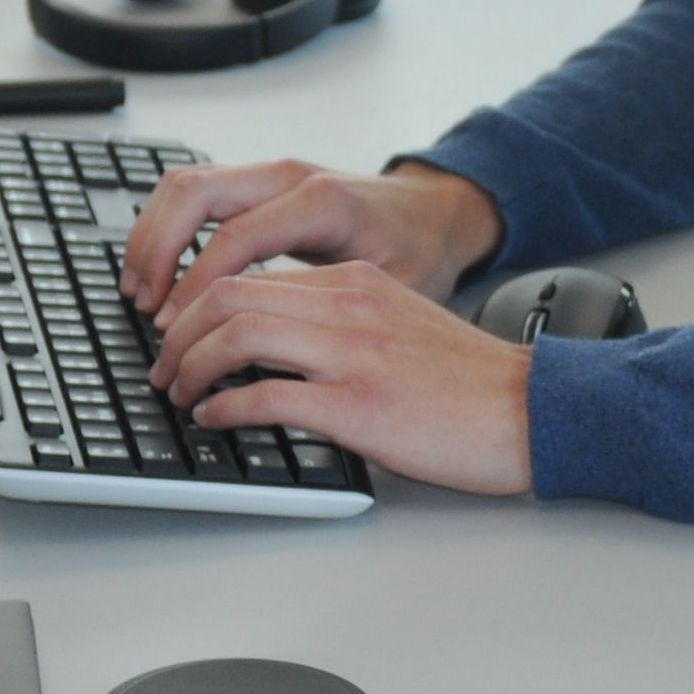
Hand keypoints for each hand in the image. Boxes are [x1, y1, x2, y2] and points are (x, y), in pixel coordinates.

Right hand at [121, 156, 504, 320]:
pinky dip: (167, 228)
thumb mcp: (391, 290)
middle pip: (194, 192)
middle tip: (145, 307)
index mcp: (322, 203)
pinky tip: (161, 273)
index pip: (233, 238)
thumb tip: (276, 363)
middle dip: (157, 250)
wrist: (439, 213)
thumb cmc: (421, 253)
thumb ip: (332, 315)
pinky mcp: (262, 183)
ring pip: (185, 184)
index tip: (175, 328)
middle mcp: (290, 177)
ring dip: (152, 235)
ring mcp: (272, 174)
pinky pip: (197, 192)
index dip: (195, 286)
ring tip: (140, 293)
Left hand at [149, 259, 533, 495]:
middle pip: (229, 295)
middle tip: (163, 367)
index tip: (179, 337)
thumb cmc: (469, 383)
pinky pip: (266, 397)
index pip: (249, 274)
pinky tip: (216, 419)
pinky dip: (225, 407)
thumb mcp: (400, 325)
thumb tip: (273, 349)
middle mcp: (349, 307)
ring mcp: (352, 355)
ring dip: (190, 366)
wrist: (530, 410)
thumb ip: (341, 324)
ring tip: (180, 394)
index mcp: (356, 283)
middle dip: (178, 333)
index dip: (196, 306)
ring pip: (237, 335)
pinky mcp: (359, 406)